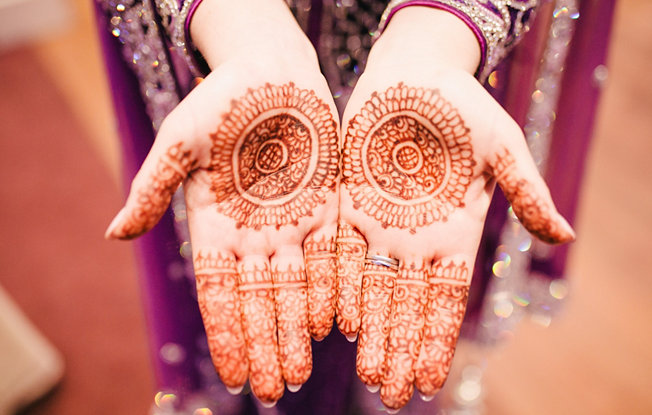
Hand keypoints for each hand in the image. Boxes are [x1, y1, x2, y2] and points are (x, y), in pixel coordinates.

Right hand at [105, 3, 339, 402]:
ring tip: (304, 372)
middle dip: (267, 345)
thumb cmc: (219, 102)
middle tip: (278, 390)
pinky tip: (335, 324)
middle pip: (261, 300)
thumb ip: (152, 189)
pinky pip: (331, 256)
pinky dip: (332, 288)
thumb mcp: (179, 142)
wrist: (271, 72)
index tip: (236, 375)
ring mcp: (292, 224)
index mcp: (215, 226)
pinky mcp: (326, 208)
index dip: (227, 333)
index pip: (220, 292)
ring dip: (298, 330)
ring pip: (297, 287)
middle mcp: (254, 235)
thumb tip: (113, 235)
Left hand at [335, 8, 573, 410]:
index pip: (444, 299)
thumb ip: (526, 192)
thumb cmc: (463, 107)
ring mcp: (378, 223)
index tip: (426, 381)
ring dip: (368, 329)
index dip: (435, 340)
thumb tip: (565, 236)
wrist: (414, 75)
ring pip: (370, 286)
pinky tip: (335, 320)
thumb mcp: (502, 147)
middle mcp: (414, 238)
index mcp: (453, 233)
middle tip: (388, 392)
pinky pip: (339, 251)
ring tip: (364, 370)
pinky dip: (337, 284)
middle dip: (397, 348)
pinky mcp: (346, 203)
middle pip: (404, 304)